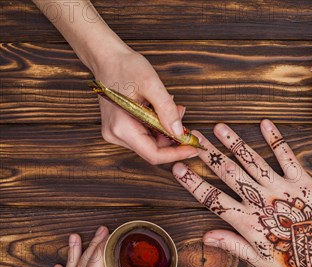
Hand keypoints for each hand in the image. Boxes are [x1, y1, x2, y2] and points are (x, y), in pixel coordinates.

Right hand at [93, 48, 197, 163]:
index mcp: (121, 128)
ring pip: (151, 142)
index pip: (153, 154)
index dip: (176, 154)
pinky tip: (163, 109)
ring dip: (167, 129)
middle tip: (183, 116)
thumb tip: (180, 133)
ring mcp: (117, 132)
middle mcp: (116, 134)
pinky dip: (158, 125)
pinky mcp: (121, 127)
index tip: (194, 148)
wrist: (108, 57)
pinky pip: (145, 133)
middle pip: (153, 149)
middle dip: (173, 137)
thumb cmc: (126, 67)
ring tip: (174, 108)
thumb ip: (167, 110)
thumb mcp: (151, 85)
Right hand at [172, 120, 311, 266]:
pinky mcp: (302, 181)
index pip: (213, 198)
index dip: (193, 183)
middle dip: (208, 155)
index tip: (178, 168)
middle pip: (228, 173)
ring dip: (234, 142)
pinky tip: (265, 124)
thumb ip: (232, 244)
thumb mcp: (260, 260)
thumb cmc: (296, 262)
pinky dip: (275, 139)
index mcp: (247, 222)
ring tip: (219, 128)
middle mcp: (260, 200)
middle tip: (193, 139)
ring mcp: (281, 187)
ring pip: (252, 160)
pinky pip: (286, 156)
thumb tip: (206, 236)